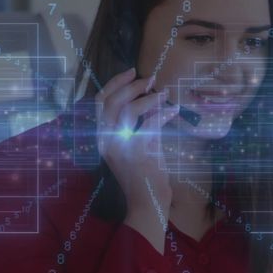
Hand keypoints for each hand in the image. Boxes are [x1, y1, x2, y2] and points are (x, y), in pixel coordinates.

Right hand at [95, 67, 178, 252]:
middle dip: (132, 85)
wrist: (146, 201)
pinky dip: (163, 113)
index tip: (131, 71)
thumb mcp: (131, 145)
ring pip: (129, 109)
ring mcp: (120, 145)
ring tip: (163, 94)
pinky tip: (173, 110)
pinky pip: (151, 123)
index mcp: (101, 137)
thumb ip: (133, 125)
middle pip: (111, 101)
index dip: (114, 83)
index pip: (99, 102)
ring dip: (148, 98)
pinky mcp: (138, 151)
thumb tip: (148, 98)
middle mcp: (106, 140)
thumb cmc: (141, 173)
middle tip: (150, 80)